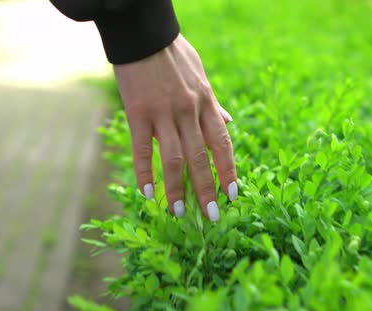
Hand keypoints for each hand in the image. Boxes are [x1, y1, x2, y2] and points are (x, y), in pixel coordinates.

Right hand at [113, 34, 236, 220]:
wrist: (145, 34)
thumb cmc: (174, 55)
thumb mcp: (202, 76)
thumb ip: (214, 103)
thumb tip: (229, 121)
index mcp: (206, 103)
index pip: (222, 143)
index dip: (228, 171)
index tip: (232, 195)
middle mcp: (189, 111)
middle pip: (201, 158)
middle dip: (207, 189)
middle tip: (211, 216)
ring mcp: (163, 113)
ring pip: (174, 158)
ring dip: (176, 188)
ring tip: (177, 212)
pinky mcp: (138, 112)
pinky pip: (142, 148)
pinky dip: (144, 172)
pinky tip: (146, 192)